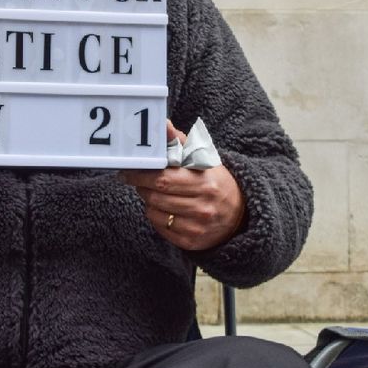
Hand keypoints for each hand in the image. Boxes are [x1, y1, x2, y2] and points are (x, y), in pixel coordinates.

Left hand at [120, 120, 245, 250]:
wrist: (240, 214)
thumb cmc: (215, 181)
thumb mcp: (203, 159)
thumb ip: (180, 142)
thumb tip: (164, 125)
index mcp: (205, 183)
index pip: (163, 179)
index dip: (141, 174)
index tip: (128, 170)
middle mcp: (202, 207)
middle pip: (156, 196)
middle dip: (141, 186)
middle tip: (138, 179)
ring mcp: (197, 227)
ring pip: (154, 213)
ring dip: (148, 201)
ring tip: (156, 192)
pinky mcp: (192, 242)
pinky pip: (160, 228)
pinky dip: (156, 216)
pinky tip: (166, 208)